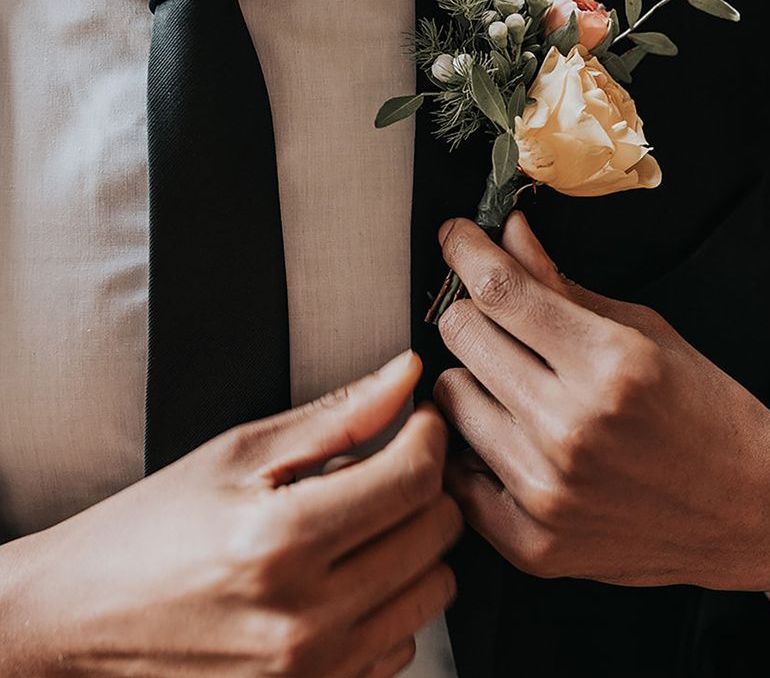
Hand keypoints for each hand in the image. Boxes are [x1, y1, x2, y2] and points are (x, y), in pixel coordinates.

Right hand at [0, 352, 459, 676]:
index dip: (430, 436)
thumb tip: (403, 375)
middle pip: (434, 534)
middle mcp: (304, 619)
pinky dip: (389, 601)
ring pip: (431, 590)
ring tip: (365, 521)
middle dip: (426, 485)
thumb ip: (337, 416)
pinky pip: (400, 644)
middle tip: (392, 464)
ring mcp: (311, 673)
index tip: (420, 419)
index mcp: (282, 541)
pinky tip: (347, 575)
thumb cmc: (149, 531)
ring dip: (415, 545)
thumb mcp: (239, 454)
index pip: (414, 479)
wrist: (79, 622)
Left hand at [433, 213, 769, 591]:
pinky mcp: (532, 543)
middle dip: (469, 309)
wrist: (751, 514)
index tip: (456, 236)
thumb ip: (564, 285)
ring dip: (472, 377)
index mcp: (610, 365)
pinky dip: (474, 443)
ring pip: (450, 398)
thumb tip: (509, 235)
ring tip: (514, 382)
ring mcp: (548, 493)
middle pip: (462, 337)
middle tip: (493, 312)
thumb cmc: (706, 412)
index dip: (467, 251)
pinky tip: (510, 434)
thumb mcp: (644, 332)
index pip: (501, 291)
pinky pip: (456, 471)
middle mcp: (572, 430)